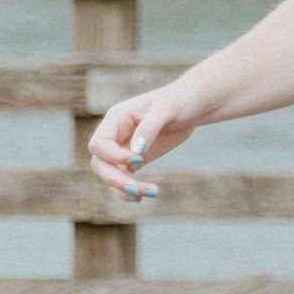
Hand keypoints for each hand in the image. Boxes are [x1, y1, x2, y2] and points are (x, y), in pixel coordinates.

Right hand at [87, 84, 201, 203]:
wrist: (195, 106)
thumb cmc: (180, 100)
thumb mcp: (168, 107)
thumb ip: (150, 126)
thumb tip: (136, 151)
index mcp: (117, 118)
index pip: (99, 144)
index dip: (112, 156)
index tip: (138, 159)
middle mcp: (116, 135)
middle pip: (100, 164)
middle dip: (115, 179)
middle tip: (137, 190)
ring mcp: (124, 148)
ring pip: (111, 175)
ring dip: (125, 188)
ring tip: (149, 193)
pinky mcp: (135, 160)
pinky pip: (125, 178)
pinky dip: (131, 189)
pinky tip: (147, 194)